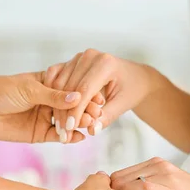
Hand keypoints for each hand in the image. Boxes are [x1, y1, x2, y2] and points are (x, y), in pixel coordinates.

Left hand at [0, 72, 101, 143]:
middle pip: (74, 107)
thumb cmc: (1, 91)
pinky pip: (59, 136)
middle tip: (96, 114)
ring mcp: (47, 118)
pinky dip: (70, 137)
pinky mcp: (41, 134)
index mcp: (50, 84)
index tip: (98, 97)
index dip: (85, 93)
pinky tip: (79, 137)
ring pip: (69, 122)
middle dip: (85, 110)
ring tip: (89, 125)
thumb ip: (53, 96)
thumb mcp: (29, 89)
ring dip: (80, 124)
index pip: (72, 89)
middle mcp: (51, 101)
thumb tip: (77, 97)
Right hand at [45, 49, 159, 141]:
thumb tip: (92, 130)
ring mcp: (79, 57)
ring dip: (57, 106)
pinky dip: (54, 95)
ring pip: (60, 83)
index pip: (84, 90)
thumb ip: (107, 117)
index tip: (69, 129)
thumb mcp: (123, 104)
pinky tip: (55, 112)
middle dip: (64, 112)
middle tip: (63, 133)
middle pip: (69, 87)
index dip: (75, 111)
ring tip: (60, 128)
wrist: (135, 77)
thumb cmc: (132, 89)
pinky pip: (57, 77)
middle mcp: (90, 56)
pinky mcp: (72, 62)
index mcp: (105, 63)